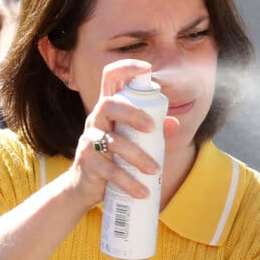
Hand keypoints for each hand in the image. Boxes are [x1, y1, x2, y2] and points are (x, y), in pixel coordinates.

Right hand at [67, 59, 177, 208]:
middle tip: (152, 128)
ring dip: (137, 156)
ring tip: (155, 170)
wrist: (85, 187)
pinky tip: (141, 191)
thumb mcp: (133, 140)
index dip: (125, 68)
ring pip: (112, 141)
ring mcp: (89, 139)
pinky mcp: (87, 162)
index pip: (110, 78)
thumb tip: (174, 123)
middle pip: (108, 104)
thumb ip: (153, 131)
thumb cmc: (113, 156)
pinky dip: (128, 182)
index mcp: (109, 108)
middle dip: (132, 113)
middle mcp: (96, 119)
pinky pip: (108, 170)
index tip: (146, 69)